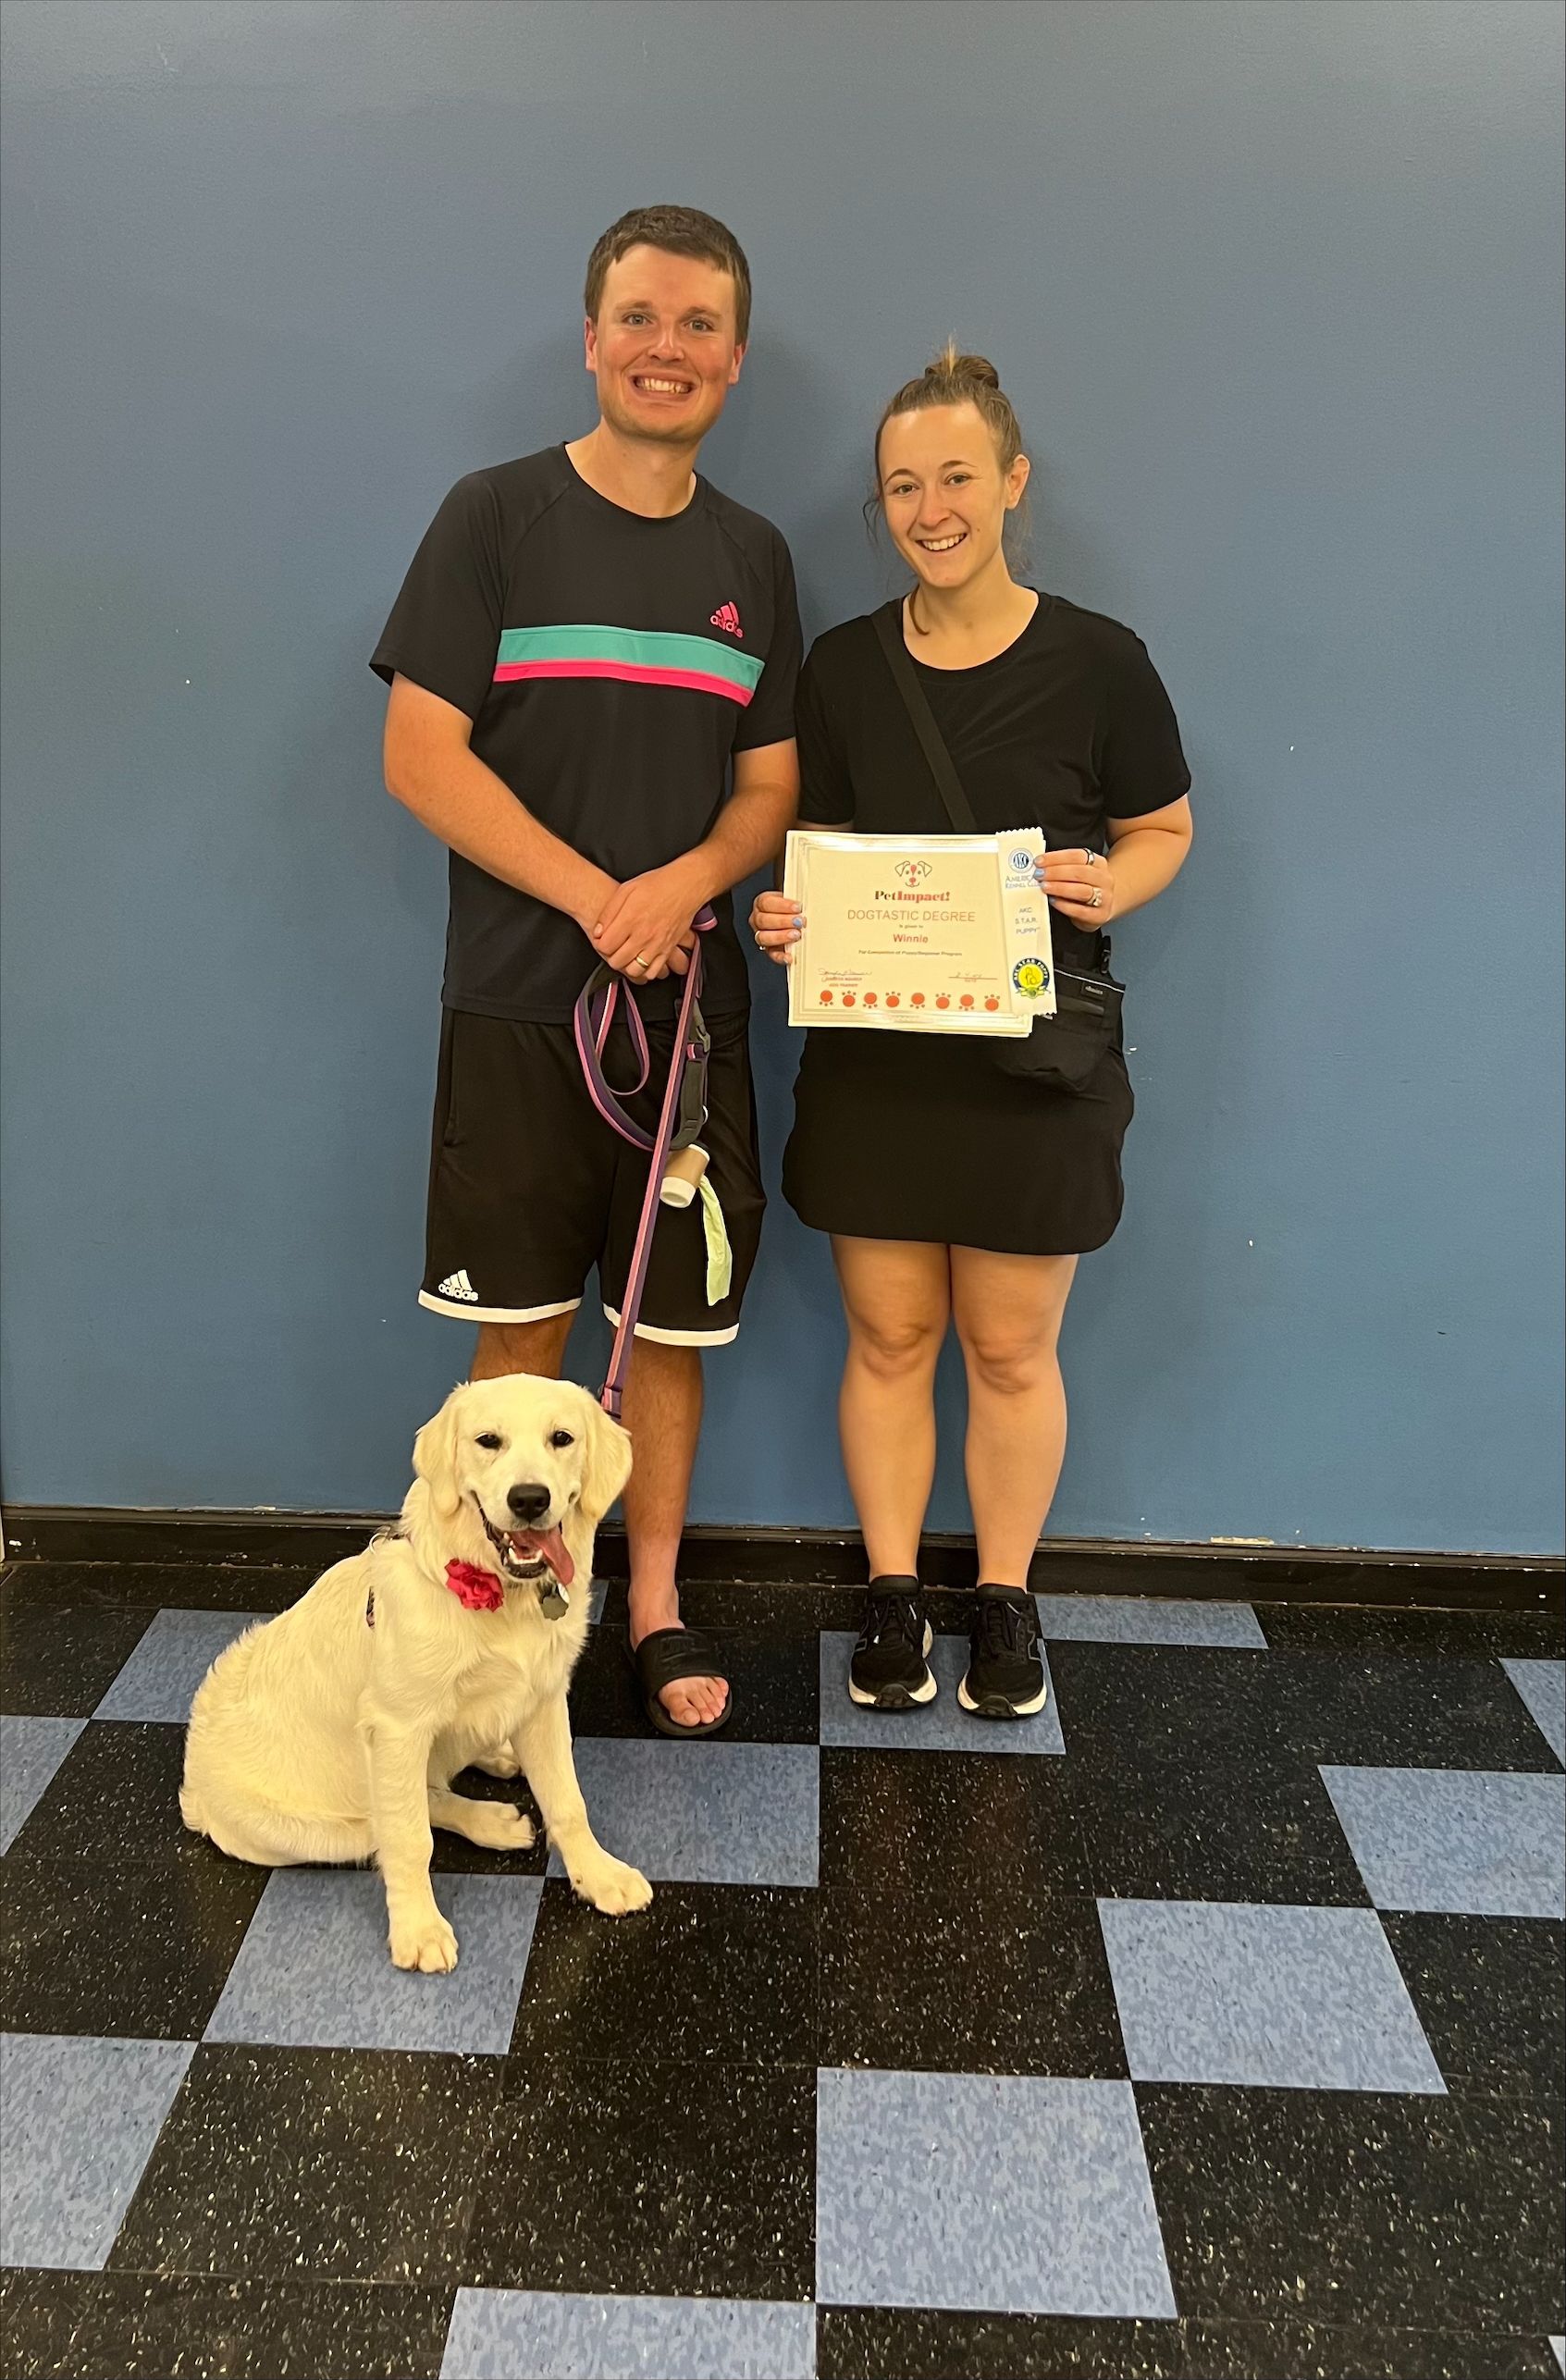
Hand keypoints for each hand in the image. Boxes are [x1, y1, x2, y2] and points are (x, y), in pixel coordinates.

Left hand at [591, 858, 705, 981]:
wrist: (685, 887)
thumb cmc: (657, 885)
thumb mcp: (626, 889)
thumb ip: (608, 912)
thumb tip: (598, 932)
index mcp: (630, 920)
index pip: (605, 946)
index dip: (600, 943)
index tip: (603, 938)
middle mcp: (643, 936)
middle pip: (617, 961)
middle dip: (611, 956)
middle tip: (613, 947)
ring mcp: (657, 945)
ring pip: (634, 971)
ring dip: (627, 965)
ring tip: (627, 955)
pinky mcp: (668, 950)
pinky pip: (654, 972)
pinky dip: (645, 971)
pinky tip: (642, 960)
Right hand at [750, 889, 801, 964]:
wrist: (797, 917)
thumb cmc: (795, 908)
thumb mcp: (794, 900)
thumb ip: (797, 902)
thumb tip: (811, 901)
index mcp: (762, 904)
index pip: (766, 902)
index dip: (782, 905)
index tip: (798, 907)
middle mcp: (759, 919)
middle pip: (764, 920)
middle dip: (783, 921)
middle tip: (799, 922)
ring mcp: (762, 935)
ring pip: (764, 937)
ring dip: (781, 936)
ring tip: (796, 935)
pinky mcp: (770, 950)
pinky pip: (772, 954)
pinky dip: (781, 956)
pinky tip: (790, 956)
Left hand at [1037, 847, 1115, 927]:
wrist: (1103, 907)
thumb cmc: (1087, 887)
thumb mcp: (1080, 873)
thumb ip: (1064, 868)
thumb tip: (1041, 867)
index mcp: (1099, 863)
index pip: (1078, 856)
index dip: (1057, 857)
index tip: (1039, 861)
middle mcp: (1104, 879)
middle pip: (1080, 872)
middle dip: (1055, 872)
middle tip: (1039, 875)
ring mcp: (1104, 898)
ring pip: (1082, 891)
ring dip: (1059, 888)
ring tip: (1044, 887)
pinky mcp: (1099, 915)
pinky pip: (1081, 910)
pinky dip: (1065, 905)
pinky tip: (1053, 901)